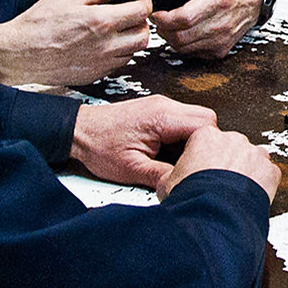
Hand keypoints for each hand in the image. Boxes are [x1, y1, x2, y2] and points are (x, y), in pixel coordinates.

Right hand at [0, 0, 150, 86]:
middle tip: (133, 16)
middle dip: (142, 23)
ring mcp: (101, 63)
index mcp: (102, 21)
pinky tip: (106, 45)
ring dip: (132, 40)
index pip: (141, 12)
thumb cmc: (40, 23)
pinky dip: (119, 54)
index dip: (145, 3)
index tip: (142, 0)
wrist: (20, 53)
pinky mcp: (94, 75)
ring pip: (133, 52)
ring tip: (119, 30)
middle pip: (144, 36)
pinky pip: (118, 65)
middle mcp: (106, 45)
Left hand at [70, 95, 215, 188]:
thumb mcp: (131, 169)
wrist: (80, 130)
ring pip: (197, 116)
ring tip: (180, 158)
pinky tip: (171, 150)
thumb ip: (162, 175)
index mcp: (161, 117)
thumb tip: (184, 183)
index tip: (199, 164)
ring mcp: (162, 104)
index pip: (205, 124)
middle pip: (207, 117)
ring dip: (194, 138)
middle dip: (205, 142)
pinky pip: (183, 118)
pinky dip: (184, 134)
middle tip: (192, 163)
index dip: (208, 146)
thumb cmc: (100, 147)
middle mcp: (165, 105)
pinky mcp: (158, 109)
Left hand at [152, 0, 266, 59]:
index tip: (156, 13)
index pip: (185, 18)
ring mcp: (222, 40)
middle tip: (160, 20)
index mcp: (218, 1)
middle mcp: (221, 24)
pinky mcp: (221, 51)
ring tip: (169, 26)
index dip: (165, 19)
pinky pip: (193, 53)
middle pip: (181, 36)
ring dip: (170, 38)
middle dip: (163, 30)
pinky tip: (183, 33)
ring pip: (184, 48)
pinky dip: (183, 45)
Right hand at [159, 124, 279, 202]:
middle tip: (218, 184)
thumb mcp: (166, 183)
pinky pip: (267, 175)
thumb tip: (163, 177)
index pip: (206, 141)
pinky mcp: (269, 171)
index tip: (203, 171)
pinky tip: (248, 197)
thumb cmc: (191, 198)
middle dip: (227, 163)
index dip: (204, 158)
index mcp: (206, 137)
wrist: (214, 215)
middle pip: (231, 148)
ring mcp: (253, 154)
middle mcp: (232, 140)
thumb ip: (169, 173)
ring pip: (251, 159)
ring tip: (234, 193)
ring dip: (245, 172)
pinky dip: (262, 185)